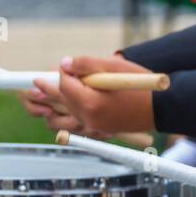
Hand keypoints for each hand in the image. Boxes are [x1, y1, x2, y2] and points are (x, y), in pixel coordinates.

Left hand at [32, 56, 155, 136]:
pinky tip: (59, 114)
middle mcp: (90, 119)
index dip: (63, 73)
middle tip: (32, 86)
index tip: (66, 67)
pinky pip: (78, 125)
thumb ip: (84, 64)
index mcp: (90, 102)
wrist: (162, 107)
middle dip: (49, 91)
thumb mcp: (112, 66)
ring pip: (66, 118)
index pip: (64, 84)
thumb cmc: (140, 85)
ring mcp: (96, 128)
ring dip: (53, 109)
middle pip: (62, 102)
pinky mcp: (102, 131)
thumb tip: (64, 65)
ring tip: (38, 102)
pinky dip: (68, 117)